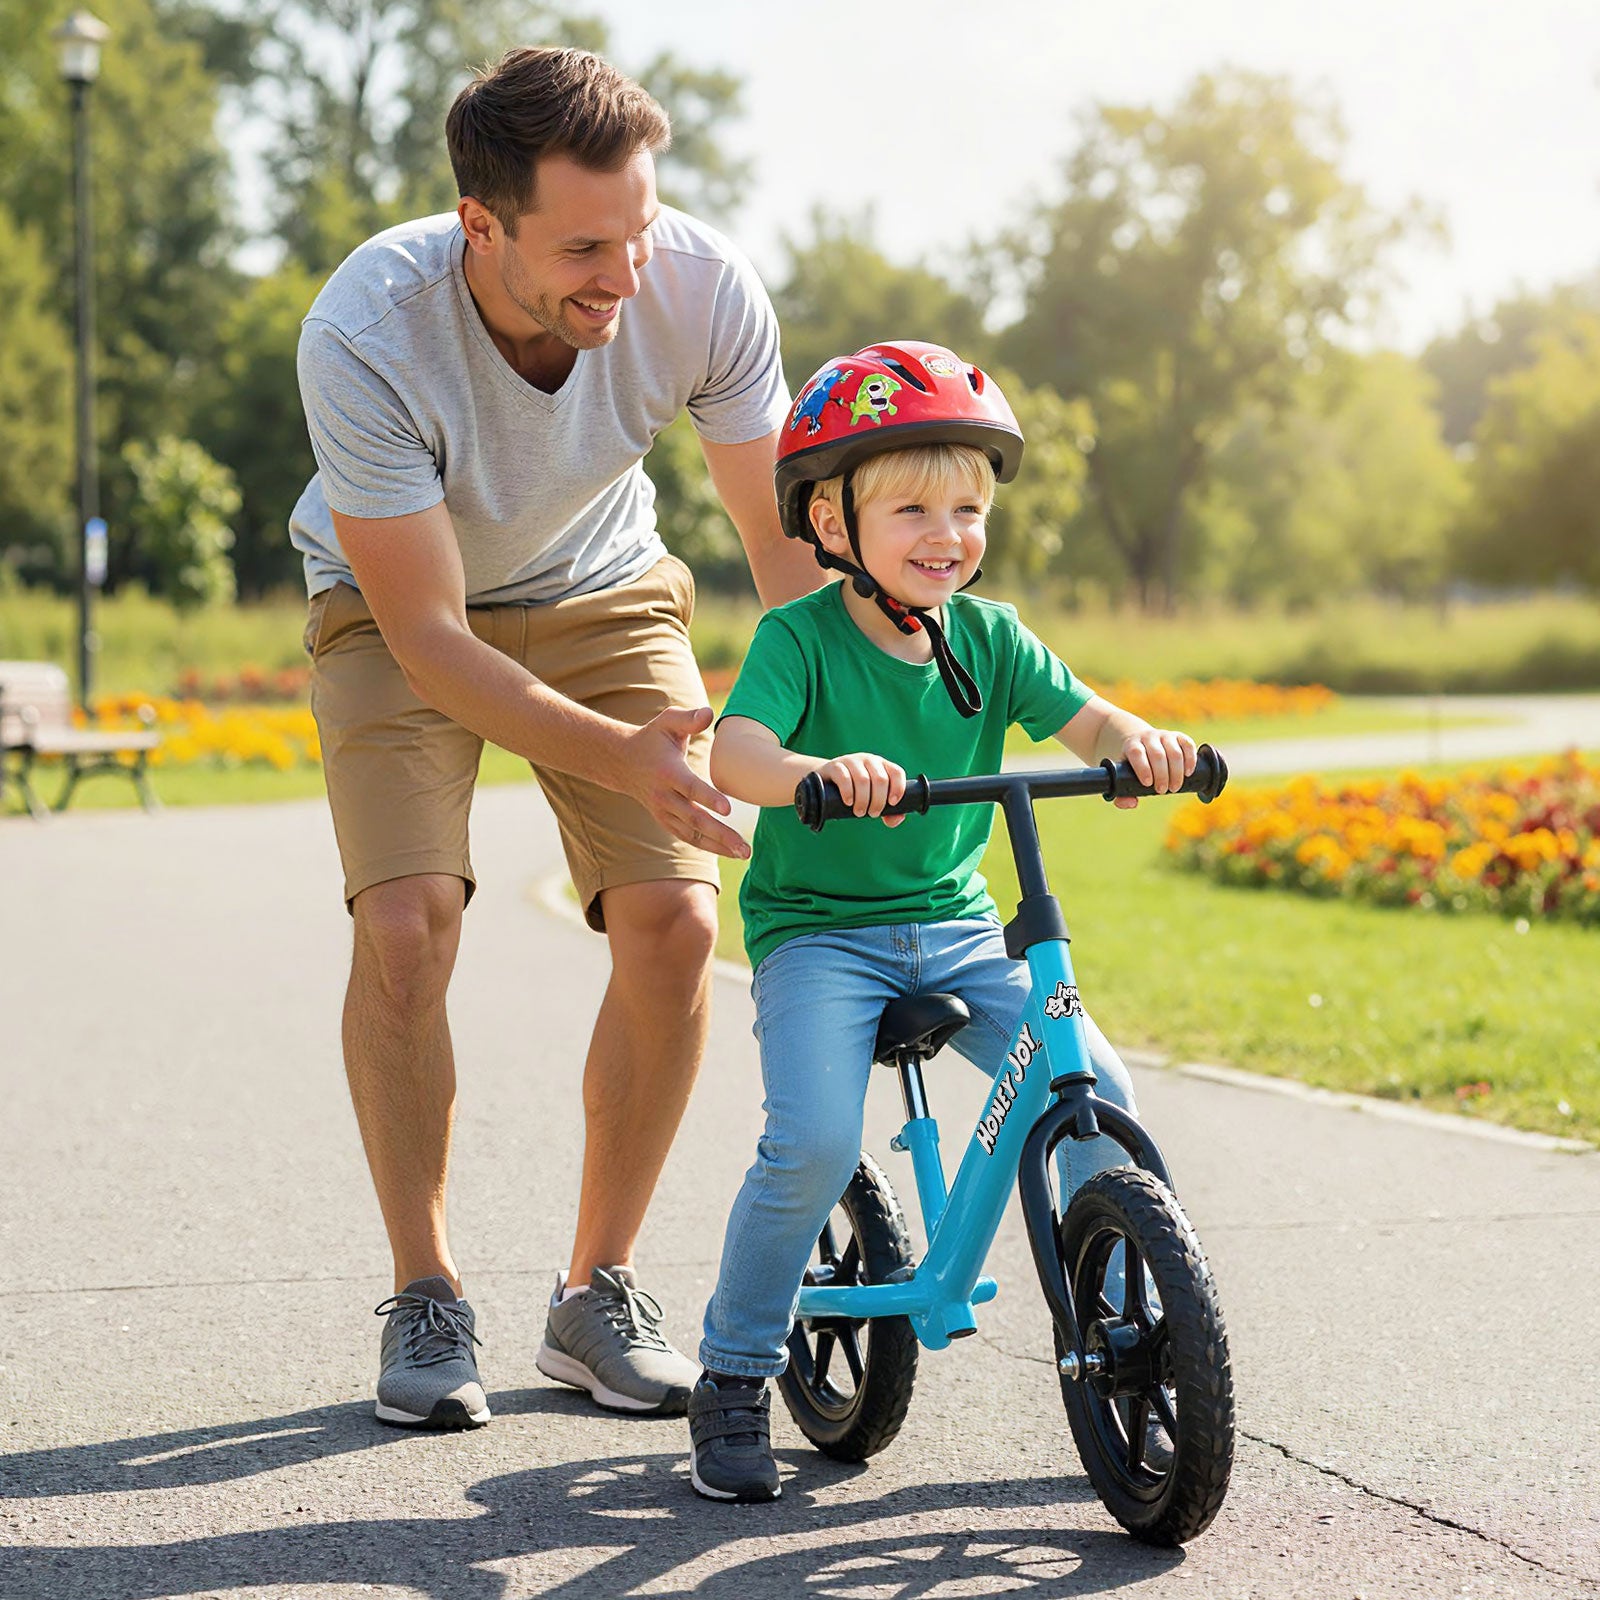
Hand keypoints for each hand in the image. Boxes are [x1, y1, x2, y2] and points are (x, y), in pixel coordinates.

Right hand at [624, 706, 749, 857]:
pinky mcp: (665, 821)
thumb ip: (689, 718)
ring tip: (744, 853)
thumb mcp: (667, 721)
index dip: (707, 798)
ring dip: (718, 845)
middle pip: (694, 818)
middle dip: (720, 833)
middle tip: (744, 846)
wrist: (623, 762)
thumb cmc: (653, 738)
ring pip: (692, 834)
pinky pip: (688, 837)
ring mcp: (663, 812)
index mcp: (668, 772)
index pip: (689, 788)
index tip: (728, 809)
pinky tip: (730, 851)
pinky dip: (708, 846)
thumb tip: (710, 712)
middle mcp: (664, 796)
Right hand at [816, 751, 907, 826]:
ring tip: (859, 813)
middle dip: (878, 801)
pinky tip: (849, 802)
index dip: (898, 788)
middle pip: (880, 779)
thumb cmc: (856, 794)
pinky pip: (844, 777)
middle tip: (873, 814)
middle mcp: (869, 760)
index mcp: (882, 766)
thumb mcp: (873, 800)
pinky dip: (848, 792)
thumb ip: (889, 812)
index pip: (897, 772)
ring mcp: (852, 761)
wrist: (826, 783)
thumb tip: (897, 818)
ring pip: (863, 779)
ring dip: (863, 800)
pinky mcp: (836, 766)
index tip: (892, 804)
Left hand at [1114, 727, 1197, 809]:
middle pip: (1157, 755)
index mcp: (1132, 745)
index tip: (1148, 783)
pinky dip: (1190, 760)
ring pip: (1174, 752)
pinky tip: (1188, 773)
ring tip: (1174, 788)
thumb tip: (1132, 803)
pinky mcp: (1179, 737)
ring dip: (1177, 772)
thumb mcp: (1122, 776)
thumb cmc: (1132, 765)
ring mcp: (1165, 735)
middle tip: (1162, 791)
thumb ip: (1122, 794)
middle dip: (1162, 775)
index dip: (1143, 768)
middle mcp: (1148, 737)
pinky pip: (1187, 745)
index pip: (1137, 753)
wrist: (1141, 743)